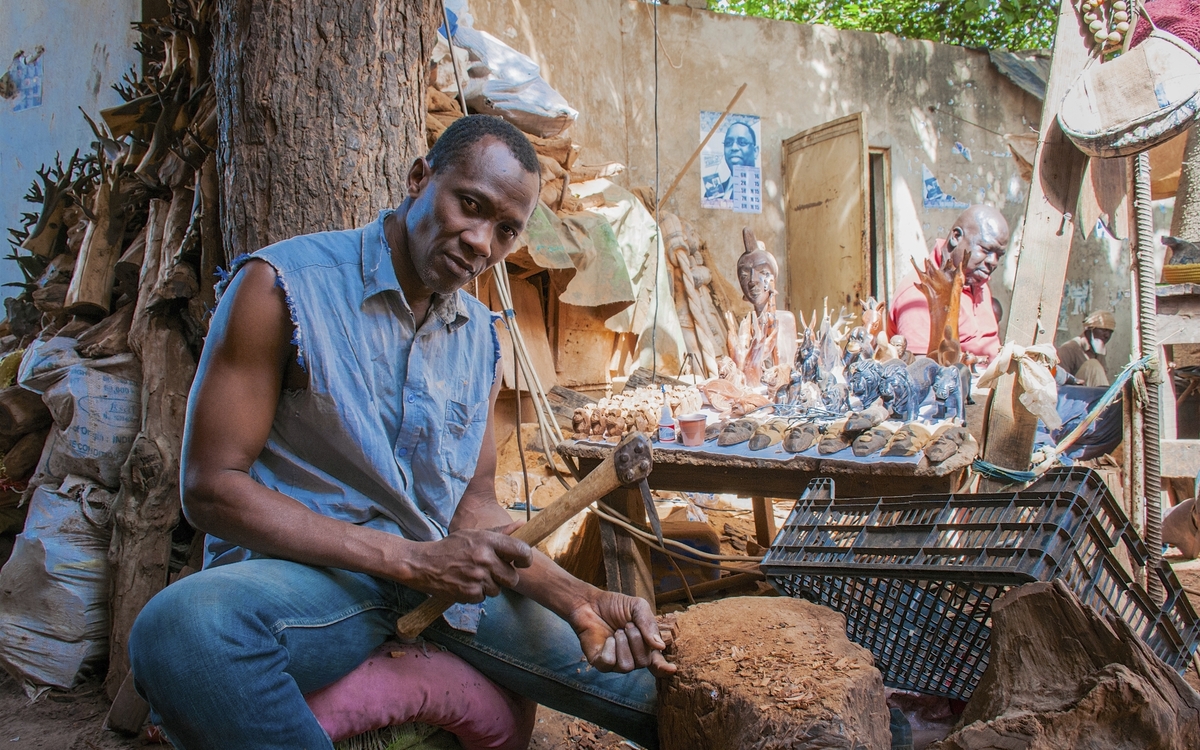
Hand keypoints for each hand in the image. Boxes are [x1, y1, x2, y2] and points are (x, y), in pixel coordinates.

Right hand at [405, 522, 531, 602]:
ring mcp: (477, 577)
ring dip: (489, 585)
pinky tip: (465, 583)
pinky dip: (477, 593)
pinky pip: (484, 598)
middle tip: (492, 571)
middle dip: (505, 577)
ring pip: (498, 589)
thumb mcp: (475, 534)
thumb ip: (501, 533)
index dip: (525, 559)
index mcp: (488, 541)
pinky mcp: (470, 593)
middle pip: (513, 578)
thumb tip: (522, 526)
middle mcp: (485, 559)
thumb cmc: (452, 547)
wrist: (424, 564)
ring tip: (473, 575)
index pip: (521, 551)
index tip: (521, 562)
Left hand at [567, 590, 675, 677]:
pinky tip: (608, 639)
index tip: (672, 669)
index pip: (657, 664)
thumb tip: (660, 647)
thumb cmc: (614, 606)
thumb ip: (649, 624)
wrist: (590, 603)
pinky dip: (610, 648)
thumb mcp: (637, 607)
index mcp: (644, 646)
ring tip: (617, 631)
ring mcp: (616, 662)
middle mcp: (632, 658)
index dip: (665, 669)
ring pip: (627, 666)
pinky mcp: (600, 662)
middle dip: (637, 640)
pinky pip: (609, 663)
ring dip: (623, 644)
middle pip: (644, 661)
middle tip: (627, 625)